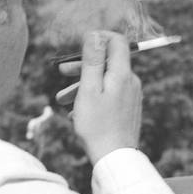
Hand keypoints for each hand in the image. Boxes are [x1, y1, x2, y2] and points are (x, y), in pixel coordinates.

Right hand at [70, 31, 141, 164]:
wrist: (115, 158)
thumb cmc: (98, 125)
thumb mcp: (88, 89)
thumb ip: (92, 60)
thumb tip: (94, 35)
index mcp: (122, 74)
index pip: (117, 41)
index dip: (99, 38)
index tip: (81, 45)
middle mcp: (131, 82)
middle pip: (107, 63)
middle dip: (82, 66)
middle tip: (61, 72)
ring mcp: (131, 97)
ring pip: (105, 82)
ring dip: (82, 86)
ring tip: (61, 100)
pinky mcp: (128, 110)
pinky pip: (109, 96)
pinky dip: (92, 99)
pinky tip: (75, 114)